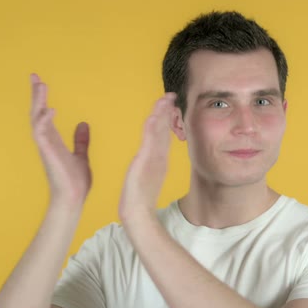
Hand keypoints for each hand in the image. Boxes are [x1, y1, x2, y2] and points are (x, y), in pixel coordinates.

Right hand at [29, 73, 91, 205]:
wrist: (73, 199)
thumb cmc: (75, 181)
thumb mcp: (81, 156)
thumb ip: (80, 141)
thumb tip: (83, 124)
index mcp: (54, 140)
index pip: (45, 113)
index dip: (42, 98)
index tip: (39, 81)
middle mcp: (47, 141)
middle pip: (37, 112)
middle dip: (35, 95)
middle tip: (34, 76)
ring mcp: (45, 147)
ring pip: (37, 119)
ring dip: (38, 102)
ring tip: (41, 86)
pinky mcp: (48, 154)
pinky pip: (42, 134)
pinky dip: (44, 121)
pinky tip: (50, 110)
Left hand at [118, 93, 175, 222]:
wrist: (137, 211)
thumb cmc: (140, 199)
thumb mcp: (146, 178)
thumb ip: (151, 167)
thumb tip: (153, 162)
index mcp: (158, 158)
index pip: (163, 132)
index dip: (166, 117)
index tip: (169, 103)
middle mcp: (158, 155)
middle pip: (163, 128)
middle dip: (167, 111)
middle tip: (171, 95)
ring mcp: (153, 157)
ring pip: (159, 130)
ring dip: (162, 113)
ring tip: (166, 98)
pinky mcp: (146, 161)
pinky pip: (151, 139)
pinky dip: (155, 126)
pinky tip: (155, 115)